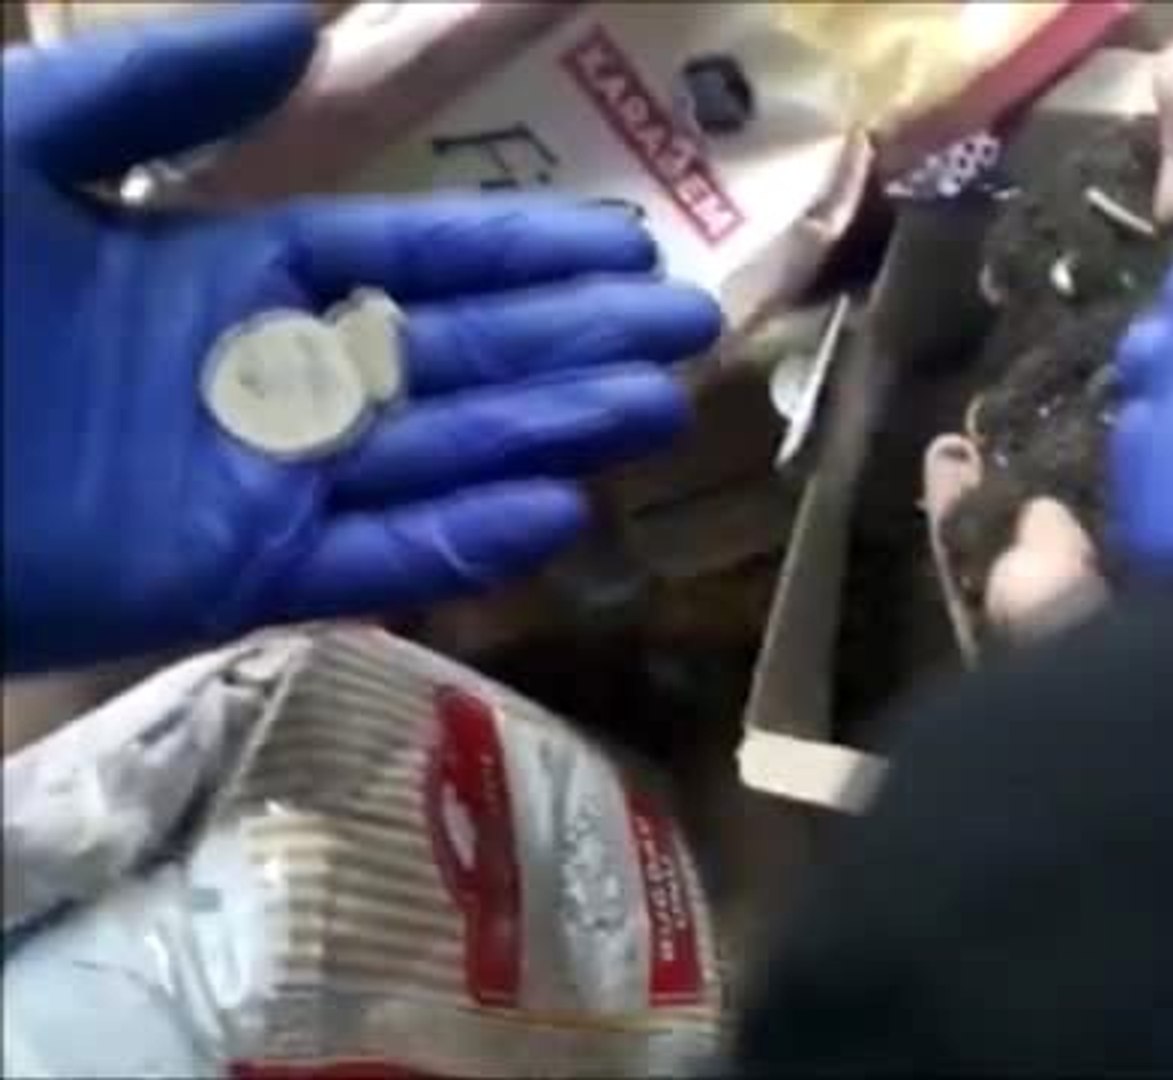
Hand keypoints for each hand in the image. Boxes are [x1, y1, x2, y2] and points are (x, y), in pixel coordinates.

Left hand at [2, 5, 722, 674]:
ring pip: (434, 453)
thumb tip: (310, 18)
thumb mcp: (19, 141)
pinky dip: (461, 536)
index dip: (517, 255)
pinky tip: (557, 507)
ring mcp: (251, 481)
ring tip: (656, 408)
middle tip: (690, 330)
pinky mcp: (226, 576)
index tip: (624, 244)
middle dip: (570, 343)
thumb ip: (162, 89)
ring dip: (548, 432)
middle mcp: (259, 377)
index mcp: (219, 268)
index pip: (407, 261)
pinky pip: (368, 555)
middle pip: (451, 357)